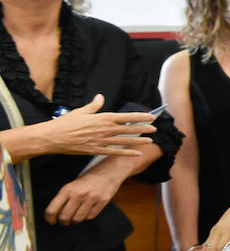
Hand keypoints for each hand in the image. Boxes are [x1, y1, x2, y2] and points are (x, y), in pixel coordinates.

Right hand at [38, 94, 157, 156]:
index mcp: (102, 118)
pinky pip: (114, 152)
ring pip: (124, 141)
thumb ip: (94, 105)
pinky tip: (136, 153)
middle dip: (143, 129)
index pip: (126, 116)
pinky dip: (126, 153)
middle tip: (155, 129)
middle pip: (128, 129)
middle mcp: (104, 129)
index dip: (140, 117)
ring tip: (150, 141)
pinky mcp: (96, 150)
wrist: (52, 137)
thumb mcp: (81, 111)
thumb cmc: (65, 123)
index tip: (152, 116)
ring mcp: (101, 141)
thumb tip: (100, 97)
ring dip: (138, 141)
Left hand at [45, 172, 120, 224]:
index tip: (51, 221)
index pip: (52, 209)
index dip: (49, 218)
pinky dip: (87, 217)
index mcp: (68, 189)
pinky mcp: (102, 202)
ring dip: (74, 221)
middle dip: (63, 222)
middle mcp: (79, 194)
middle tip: (64, 221)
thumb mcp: (72, 185)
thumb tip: (56, 214)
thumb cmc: (88, 179)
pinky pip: (90, 217)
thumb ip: (64, 198)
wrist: (109, 171)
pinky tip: (86, 212)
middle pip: (64, 217)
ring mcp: (92, 198)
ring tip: (75, 217)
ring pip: (77, 219)